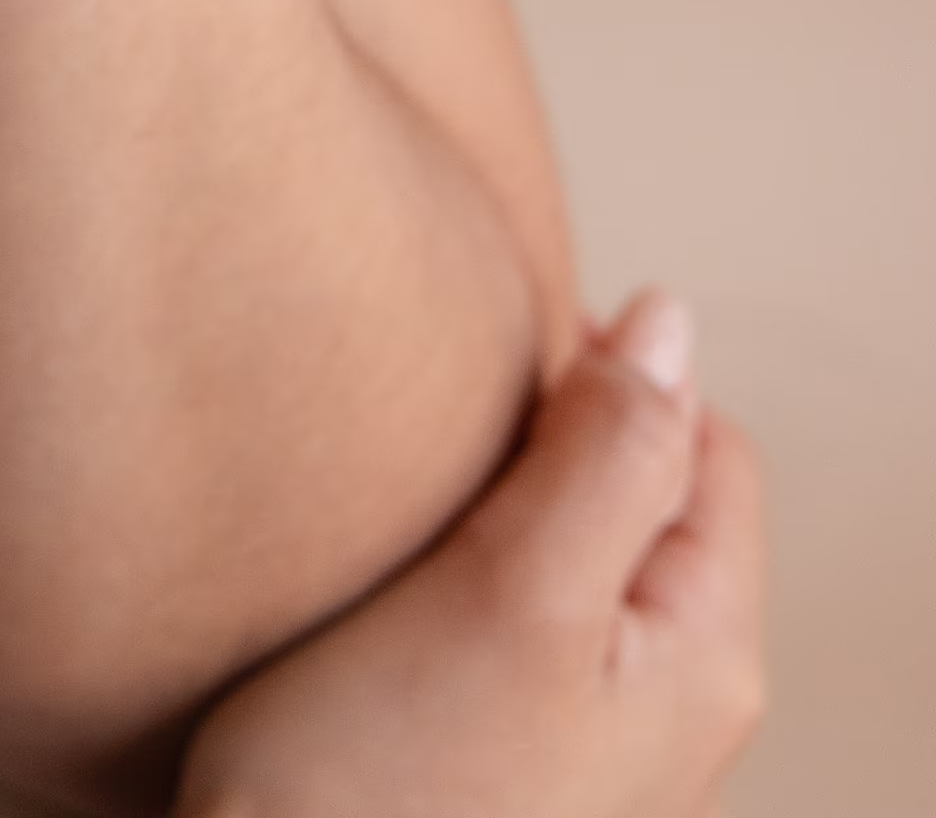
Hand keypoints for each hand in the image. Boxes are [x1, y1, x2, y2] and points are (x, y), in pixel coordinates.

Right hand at [176, 293, 765, 817]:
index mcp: (706, 656)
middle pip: (649, 500)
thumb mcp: (515, 588)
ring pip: (580, 556)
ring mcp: (593, 739)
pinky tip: (398, 582)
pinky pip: (522, 620)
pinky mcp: (509, 756)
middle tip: (437, 418)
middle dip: (557, 432)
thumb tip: (671, 322)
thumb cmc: (387, 778)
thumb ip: (608, 453)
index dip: (606, 370)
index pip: (706, 444)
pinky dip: (473, 568)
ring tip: (413, 490)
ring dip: (506, 499)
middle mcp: (672, 706)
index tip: (485, 356)